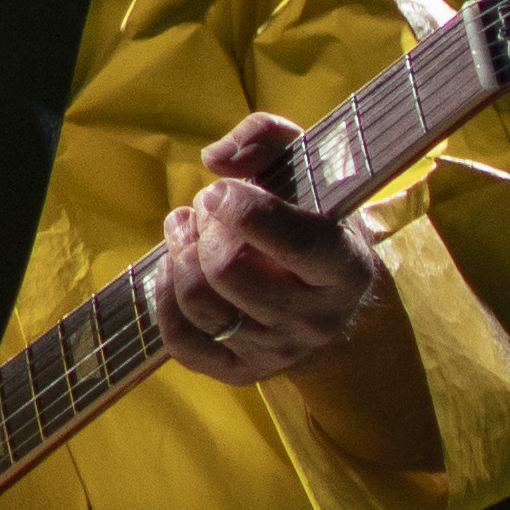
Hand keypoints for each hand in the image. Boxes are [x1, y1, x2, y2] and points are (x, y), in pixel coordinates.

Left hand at [152, 114, 389, 387]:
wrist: (323, 293)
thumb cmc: (308, 216)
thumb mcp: (303, 165)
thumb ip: (264, 137)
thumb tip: (214, 159)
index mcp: (345, 268)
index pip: (292, 241)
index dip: (241, 208)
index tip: (219, 190)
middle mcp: (317, 319)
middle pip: (228, 270)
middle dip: (203, 229)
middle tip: (204, 208)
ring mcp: (278, 351)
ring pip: (199, 303)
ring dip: (178, 254)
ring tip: (185, 228)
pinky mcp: (242, 372)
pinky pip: (181, 343)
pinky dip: (164, 298)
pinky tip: (174, 267)